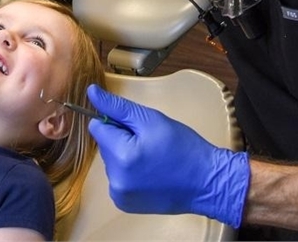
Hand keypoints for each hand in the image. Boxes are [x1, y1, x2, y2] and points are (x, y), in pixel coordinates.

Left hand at [86, 85, 249, 226]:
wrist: (206, 182)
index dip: (116, 122)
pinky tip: (149, 172)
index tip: (137, 127)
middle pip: (104, 146)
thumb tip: (91, 93)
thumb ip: (118, 107)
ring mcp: (119, 195)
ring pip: (111, 162)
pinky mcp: (124, 204)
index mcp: (121, 156)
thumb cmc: (184, 148)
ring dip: (125, 156)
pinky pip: (117, 178)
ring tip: (152, 158)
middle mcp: (115, 180)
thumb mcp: (152, 120)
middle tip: (150, 143)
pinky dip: (128, 173)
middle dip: (121, 140)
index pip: (97, 127)